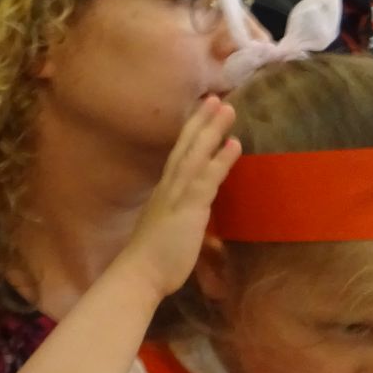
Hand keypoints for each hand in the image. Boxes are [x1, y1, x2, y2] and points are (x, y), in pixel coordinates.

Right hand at [115, 96, 238, 300]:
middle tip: (215, 97)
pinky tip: (234, 143)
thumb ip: (183, 221)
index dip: (191, 134)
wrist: (138, 274)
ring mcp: (177, 195)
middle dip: (201, 121)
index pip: (179, 156)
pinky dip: (220, 159)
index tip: (201, 114)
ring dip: (212, 130)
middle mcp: (169, 187)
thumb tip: (195, 221)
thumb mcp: (171, 233)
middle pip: (186, 146)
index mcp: (165, 192)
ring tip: (227, 108)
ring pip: (196, 154)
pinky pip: (207, 178)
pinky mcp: (188, 207)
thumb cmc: (154, 261)